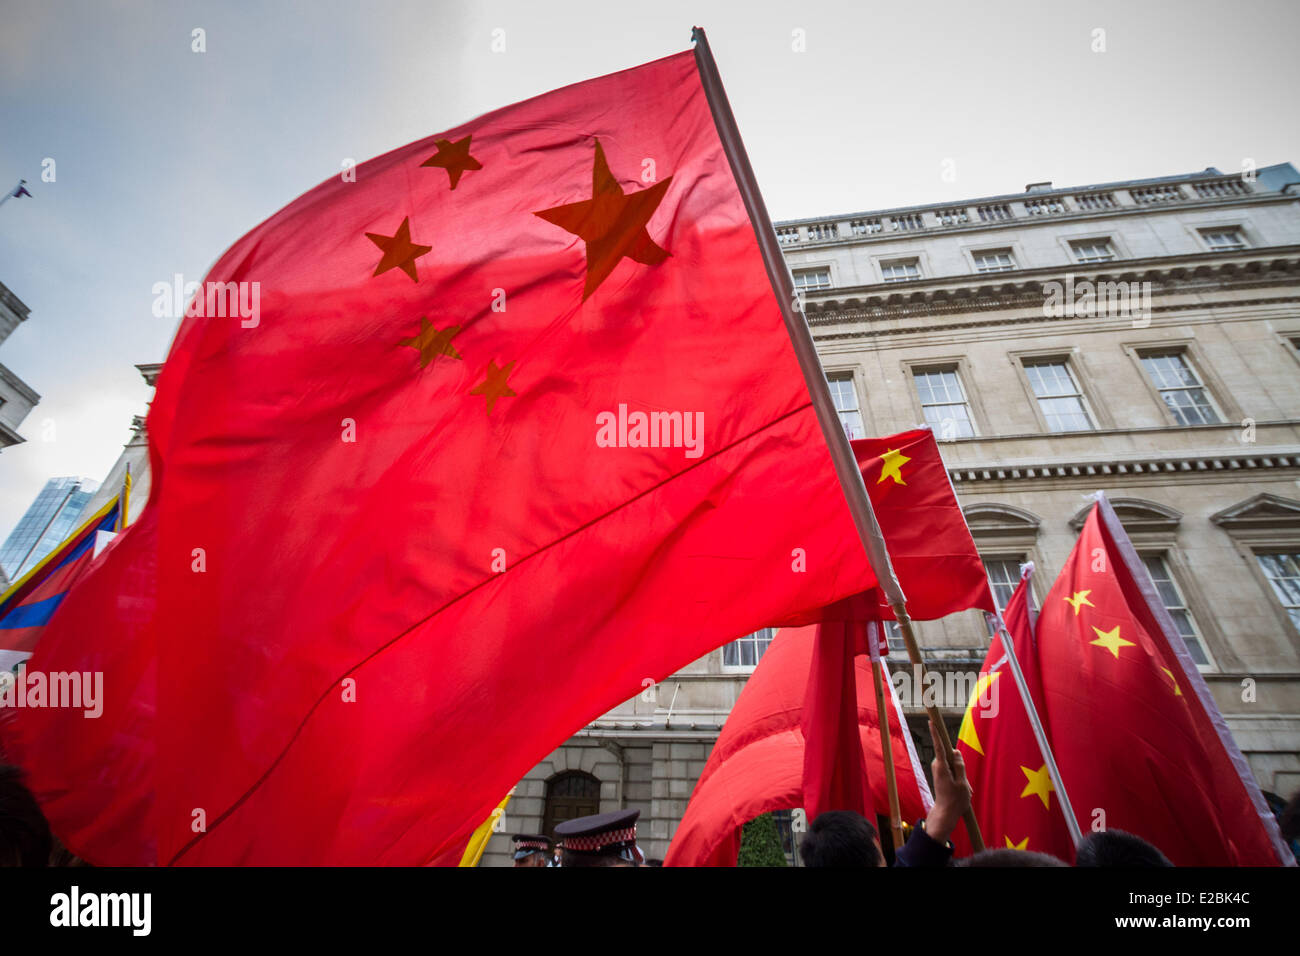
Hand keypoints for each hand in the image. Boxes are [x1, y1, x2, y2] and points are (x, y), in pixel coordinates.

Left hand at [924, 720, 971, 844]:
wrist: (946, 813)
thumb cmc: (955, 800)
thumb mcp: (962, 783)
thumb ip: (960, 765)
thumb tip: (955, 751)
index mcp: (942, 767)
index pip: (940, 746)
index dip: (936, 733)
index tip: (931, 721)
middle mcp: (938, 766)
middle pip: (952, 756)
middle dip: (960, 766)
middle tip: (964, 784)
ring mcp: (939, 770)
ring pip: (954, 764)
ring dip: (961, 775)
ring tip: (962, 789)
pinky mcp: (942, 774)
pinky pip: (953, 771)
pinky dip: (960, 779)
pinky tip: (961, 791)